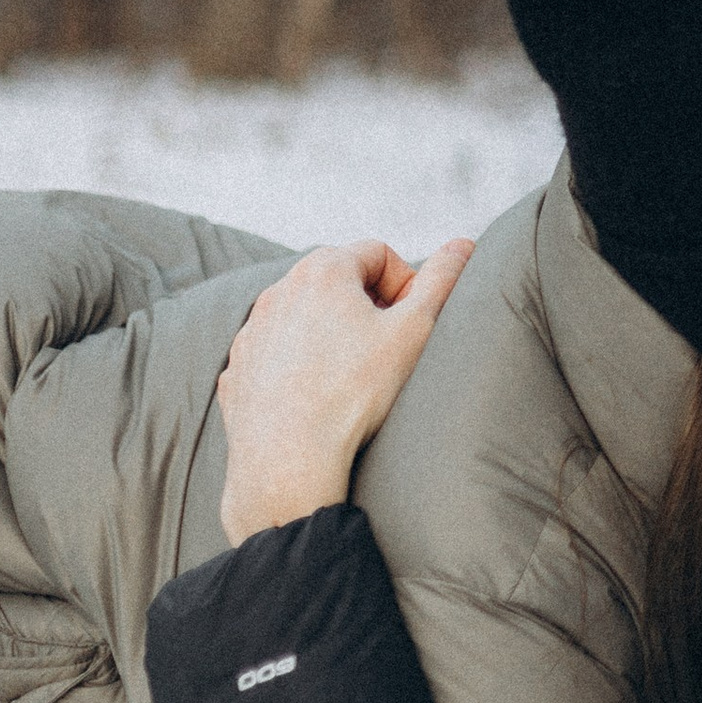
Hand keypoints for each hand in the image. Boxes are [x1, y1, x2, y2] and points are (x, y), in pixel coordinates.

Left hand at [217, 237, 474, 542]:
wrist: (288, 458)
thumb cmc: (353, 393)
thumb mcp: (414, 331)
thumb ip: (441, 280)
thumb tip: (463, 244)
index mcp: (323, 270)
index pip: (377, 253)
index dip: (405, 283)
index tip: (412, 322)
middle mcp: (279, 291)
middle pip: (336, 280)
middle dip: (367, 304)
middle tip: (386, 347)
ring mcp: (252, 330)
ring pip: (302, 315)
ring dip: (330, 332)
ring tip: (351, 374)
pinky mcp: (238, 367)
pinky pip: (275, 351)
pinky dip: (297, 363)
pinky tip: (317, 395)